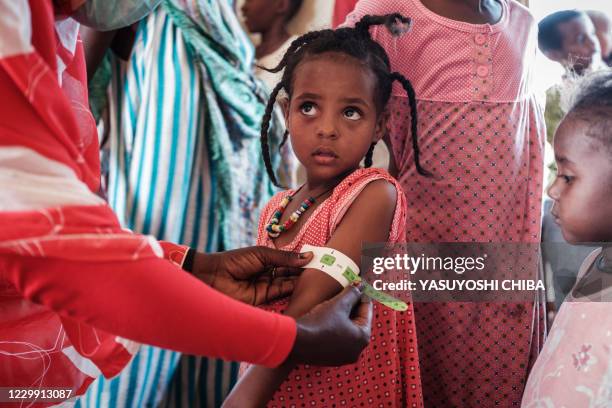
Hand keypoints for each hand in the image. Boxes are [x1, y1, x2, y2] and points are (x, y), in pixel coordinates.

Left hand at [192, 246, 312, 304]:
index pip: (288, 262)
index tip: (319, 260)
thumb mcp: (262, 255)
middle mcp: (267, 275)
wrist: (212, 277)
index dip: (302, 262)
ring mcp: (265, 289)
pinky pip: (279, 297)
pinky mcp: (262, 302)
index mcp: (266, 261)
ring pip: (287, 287)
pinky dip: (291, 294)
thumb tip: (308, 256)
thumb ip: (285, 258)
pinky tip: (303, 290)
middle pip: (290, 275)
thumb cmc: (234, 261)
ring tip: (316, 280)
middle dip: (304, 274)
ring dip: (300, 284)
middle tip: (322, 272)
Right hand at [288, 285, 372, 365]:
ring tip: (335, 303)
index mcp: (363, 338)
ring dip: (343, 317)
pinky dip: (334, 328)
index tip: (359, 286)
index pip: (367, 311)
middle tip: (347, 292)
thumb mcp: (338, 304)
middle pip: (357, 322)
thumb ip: (352, 293)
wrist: (296, 342)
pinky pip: (337, 339)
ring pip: (346, 331)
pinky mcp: (330, 359)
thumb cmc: (320, 323)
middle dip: (352, 306)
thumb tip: (360, 285)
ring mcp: (343, 357)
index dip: (362, 296)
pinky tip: (326, 318)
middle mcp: (356, 350)